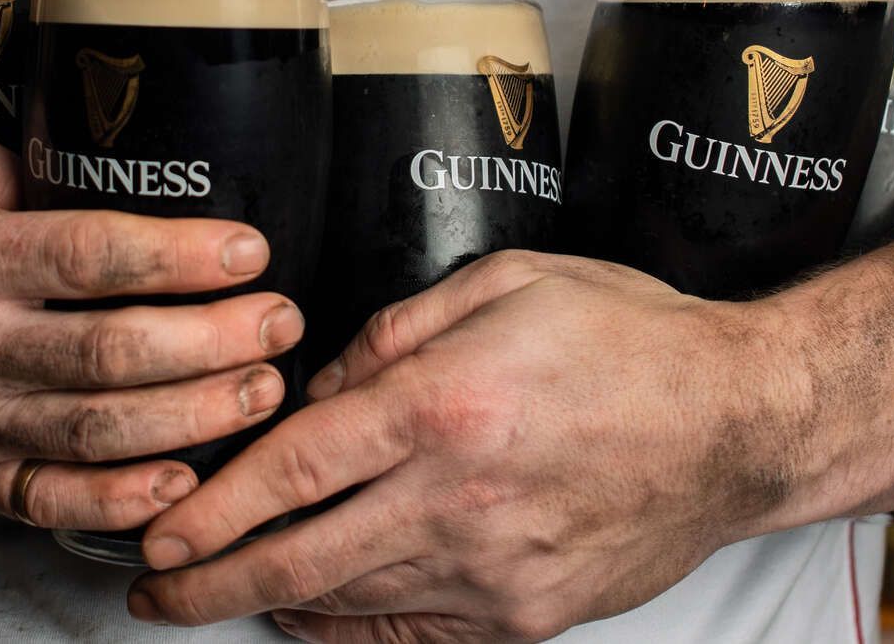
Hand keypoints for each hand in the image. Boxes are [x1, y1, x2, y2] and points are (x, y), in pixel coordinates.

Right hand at [0, 93, 300, 523]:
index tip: (250, 246)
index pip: (86, 256)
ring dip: (193, 418)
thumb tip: (75, 168)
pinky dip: (117, 503)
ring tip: (266, 390)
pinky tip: (183, 483)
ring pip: (95, 436)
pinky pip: (45, 503)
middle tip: (283, 321)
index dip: (179, 256)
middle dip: (215, 342)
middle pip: (112, 355)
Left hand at [127, 250, 813, 641]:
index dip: (214, 507)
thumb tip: (321, 388)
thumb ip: (395, 333)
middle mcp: (461, 501)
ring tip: (222, 590)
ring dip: (272, 600)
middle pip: (301, 558)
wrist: (741, 425)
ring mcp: (496, 573)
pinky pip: (413, 636)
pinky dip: (350, 630)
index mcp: (446, 406)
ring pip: (350, 603)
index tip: (160, 530)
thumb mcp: (507, 284)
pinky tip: (312, 613)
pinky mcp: (530, 617)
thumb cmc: (630, 339)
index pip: (294, 468)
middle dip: (211, 581)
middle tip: (152, 590)